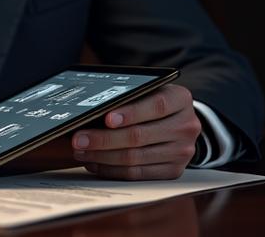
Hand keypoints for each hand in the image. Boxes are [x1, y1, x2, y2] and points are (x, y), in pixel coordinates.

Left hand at [71, 84, 200, 179]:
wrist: (179, 121)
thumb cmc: (153, 101)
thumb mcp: (149, 91)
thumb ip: (128, 96)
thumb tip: (91, 110)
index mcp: (181, 100)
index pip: (156, 106)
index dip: (130, 113)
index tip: (106, 118)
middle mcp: (186, 126)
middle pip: (139, 136)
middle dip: (103, 139)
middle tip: (78, 139)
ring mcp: (182, 151)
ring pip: (135, 158)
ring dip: (102, 156)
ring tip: (81, 152)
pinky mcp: (173, 171)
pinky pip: (137, 174)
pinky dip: (112, 170)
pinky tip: (95, 163)